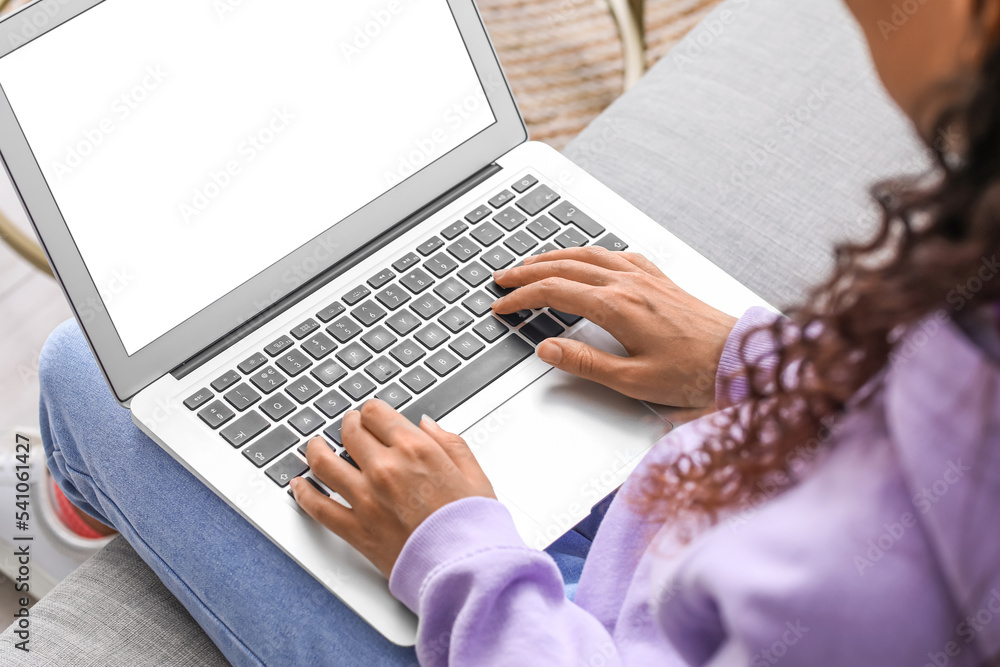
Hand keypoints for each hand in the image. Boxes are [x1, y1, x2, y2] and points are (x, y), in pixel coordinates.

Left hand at [290, 399, 495, 577]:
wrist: (465, 569)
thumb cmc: (473, 526)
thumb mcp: (473, 473)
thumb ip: (449, 442)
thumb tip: (427, 424)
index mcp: (416, 450)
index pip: (376, 413)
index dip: (371, 411)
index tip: (370, 416)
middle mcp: (386, 469)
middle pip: (349, 431)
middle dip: (348, 425)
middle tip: (348, 428)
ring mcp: (366, 499)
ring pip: (324, 462)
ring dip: (316, 449)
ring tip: (315, 447)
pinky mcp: (354, 529)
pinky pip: (317, 506)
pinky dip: (302, 493)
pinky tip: (299, 485)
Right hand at [491, 246, 737, 407]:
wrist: (739, 358)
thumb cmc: (693, 372)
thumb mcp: (633, 380)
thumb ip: (586, 363)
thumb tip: (548, 349)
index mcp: (617, 307)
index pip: (555, 293)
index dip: (523, 298)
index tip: (503, 306)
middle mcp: (629, 284)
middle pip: (565, 267)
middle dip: (528, 271)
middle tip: (503, 278)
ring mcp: (645, 278)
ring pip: (589, 254)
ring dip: (555, 256)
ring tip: (533, 262)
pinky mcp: (660, 279)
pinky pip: (617, 255)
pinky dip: (592, 253)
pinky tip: (589, 258)